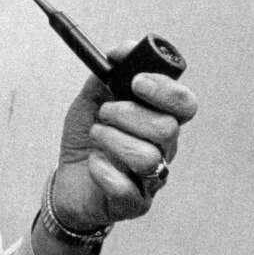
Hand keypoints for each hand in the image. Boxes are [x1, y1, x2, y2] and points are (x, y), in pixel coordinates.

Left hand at [53, 41, 197, 232]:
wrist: (68, 181)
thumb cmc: (88, 139)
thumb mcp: (92, 100)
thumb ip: (107, 74)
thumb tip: (121, 49)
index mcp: (160, 121)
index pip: (185, 104)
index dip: (165, 91)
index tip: (136, 82)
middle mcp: (164, 150)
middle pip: (168, 130)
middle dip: (130, 115)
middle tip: (105, 112)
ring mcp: (152, 179)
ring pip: (147, 158)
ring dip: (114, 141)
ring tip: (96, 136)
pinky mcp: (135, 205)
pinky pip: (126, 189)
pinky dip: (104, 172)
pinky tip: (94, 164)